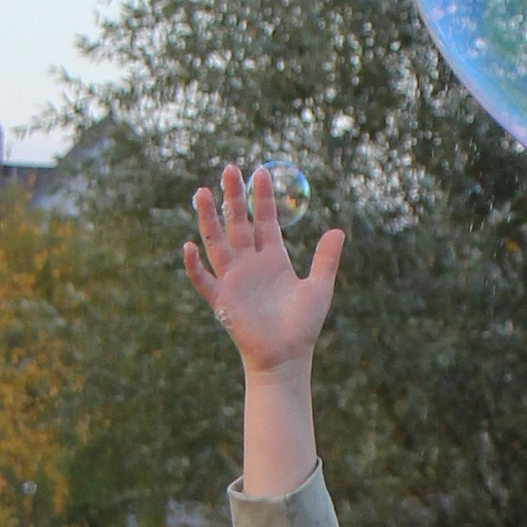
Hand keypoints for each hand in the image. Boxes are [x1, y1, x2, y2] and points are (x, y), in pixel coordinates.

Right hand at [183, 166, 346, 378]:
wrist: (286, 358)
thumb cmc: (303, 327)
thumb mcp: (319, 289)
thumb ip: (325, 260)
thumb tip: (338, 230)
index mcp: (273, 259)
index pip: (265, 220)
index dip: (262, 198)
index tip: (260, 172)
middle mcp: (250, 264)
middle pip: (238, 223)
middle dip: (233, 197)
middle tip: (229, 168)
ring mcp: (234, 280)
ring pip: (216, 242)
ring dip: (207, 219)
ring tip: (201, 192)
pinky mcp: (222, 300)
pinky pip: (203, 280)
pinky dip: (194, 266)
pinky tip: (189, 246)